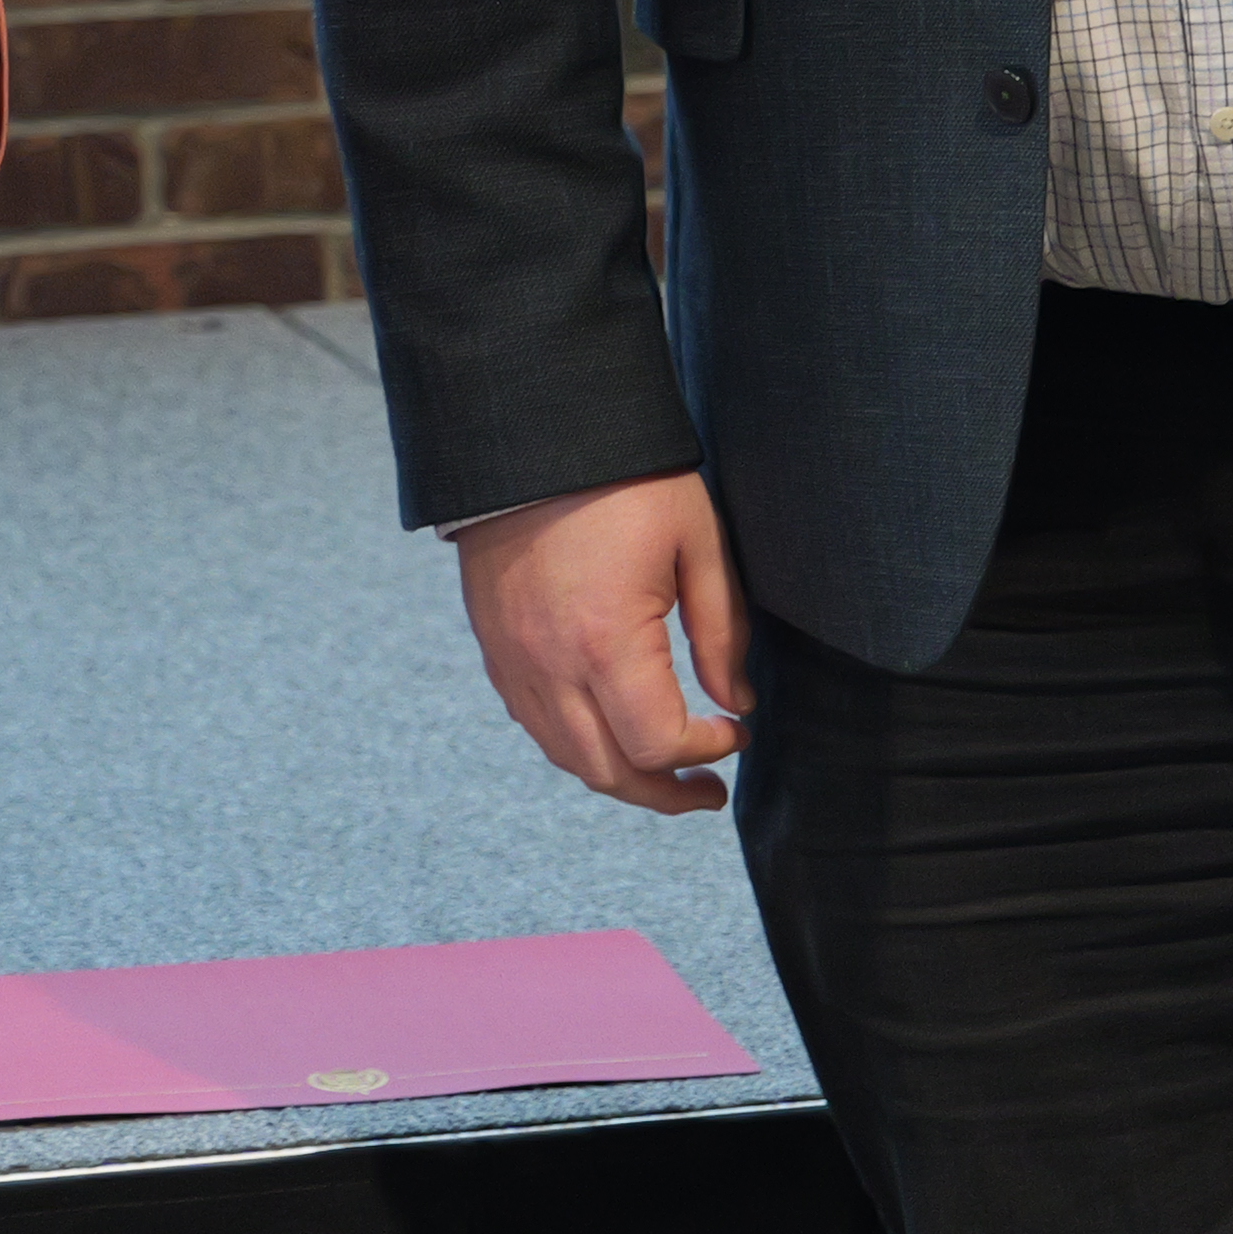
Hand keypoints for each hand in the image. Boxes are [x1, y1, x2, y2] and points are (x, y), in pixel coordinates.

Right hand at [456, 473, 752, 815]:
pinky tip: (608, 730)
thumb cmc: (622, 483)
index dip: (707, 750)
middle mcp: (551, 667)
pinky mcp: (495, 648)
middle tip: (708, 791)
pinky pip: (534, 724)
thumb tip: (737, 702)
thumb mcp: (696, 543)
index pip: (658, 744)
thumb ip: (722, 631)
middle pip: (609, 772)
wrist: (528, 440)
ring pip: (566, 757)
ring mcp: (515, 662)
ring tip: (661, 773)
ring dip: (619, 777)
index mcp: (605, 644)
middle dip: (664, 793)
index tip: (737, 730)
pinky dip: (575, 744)